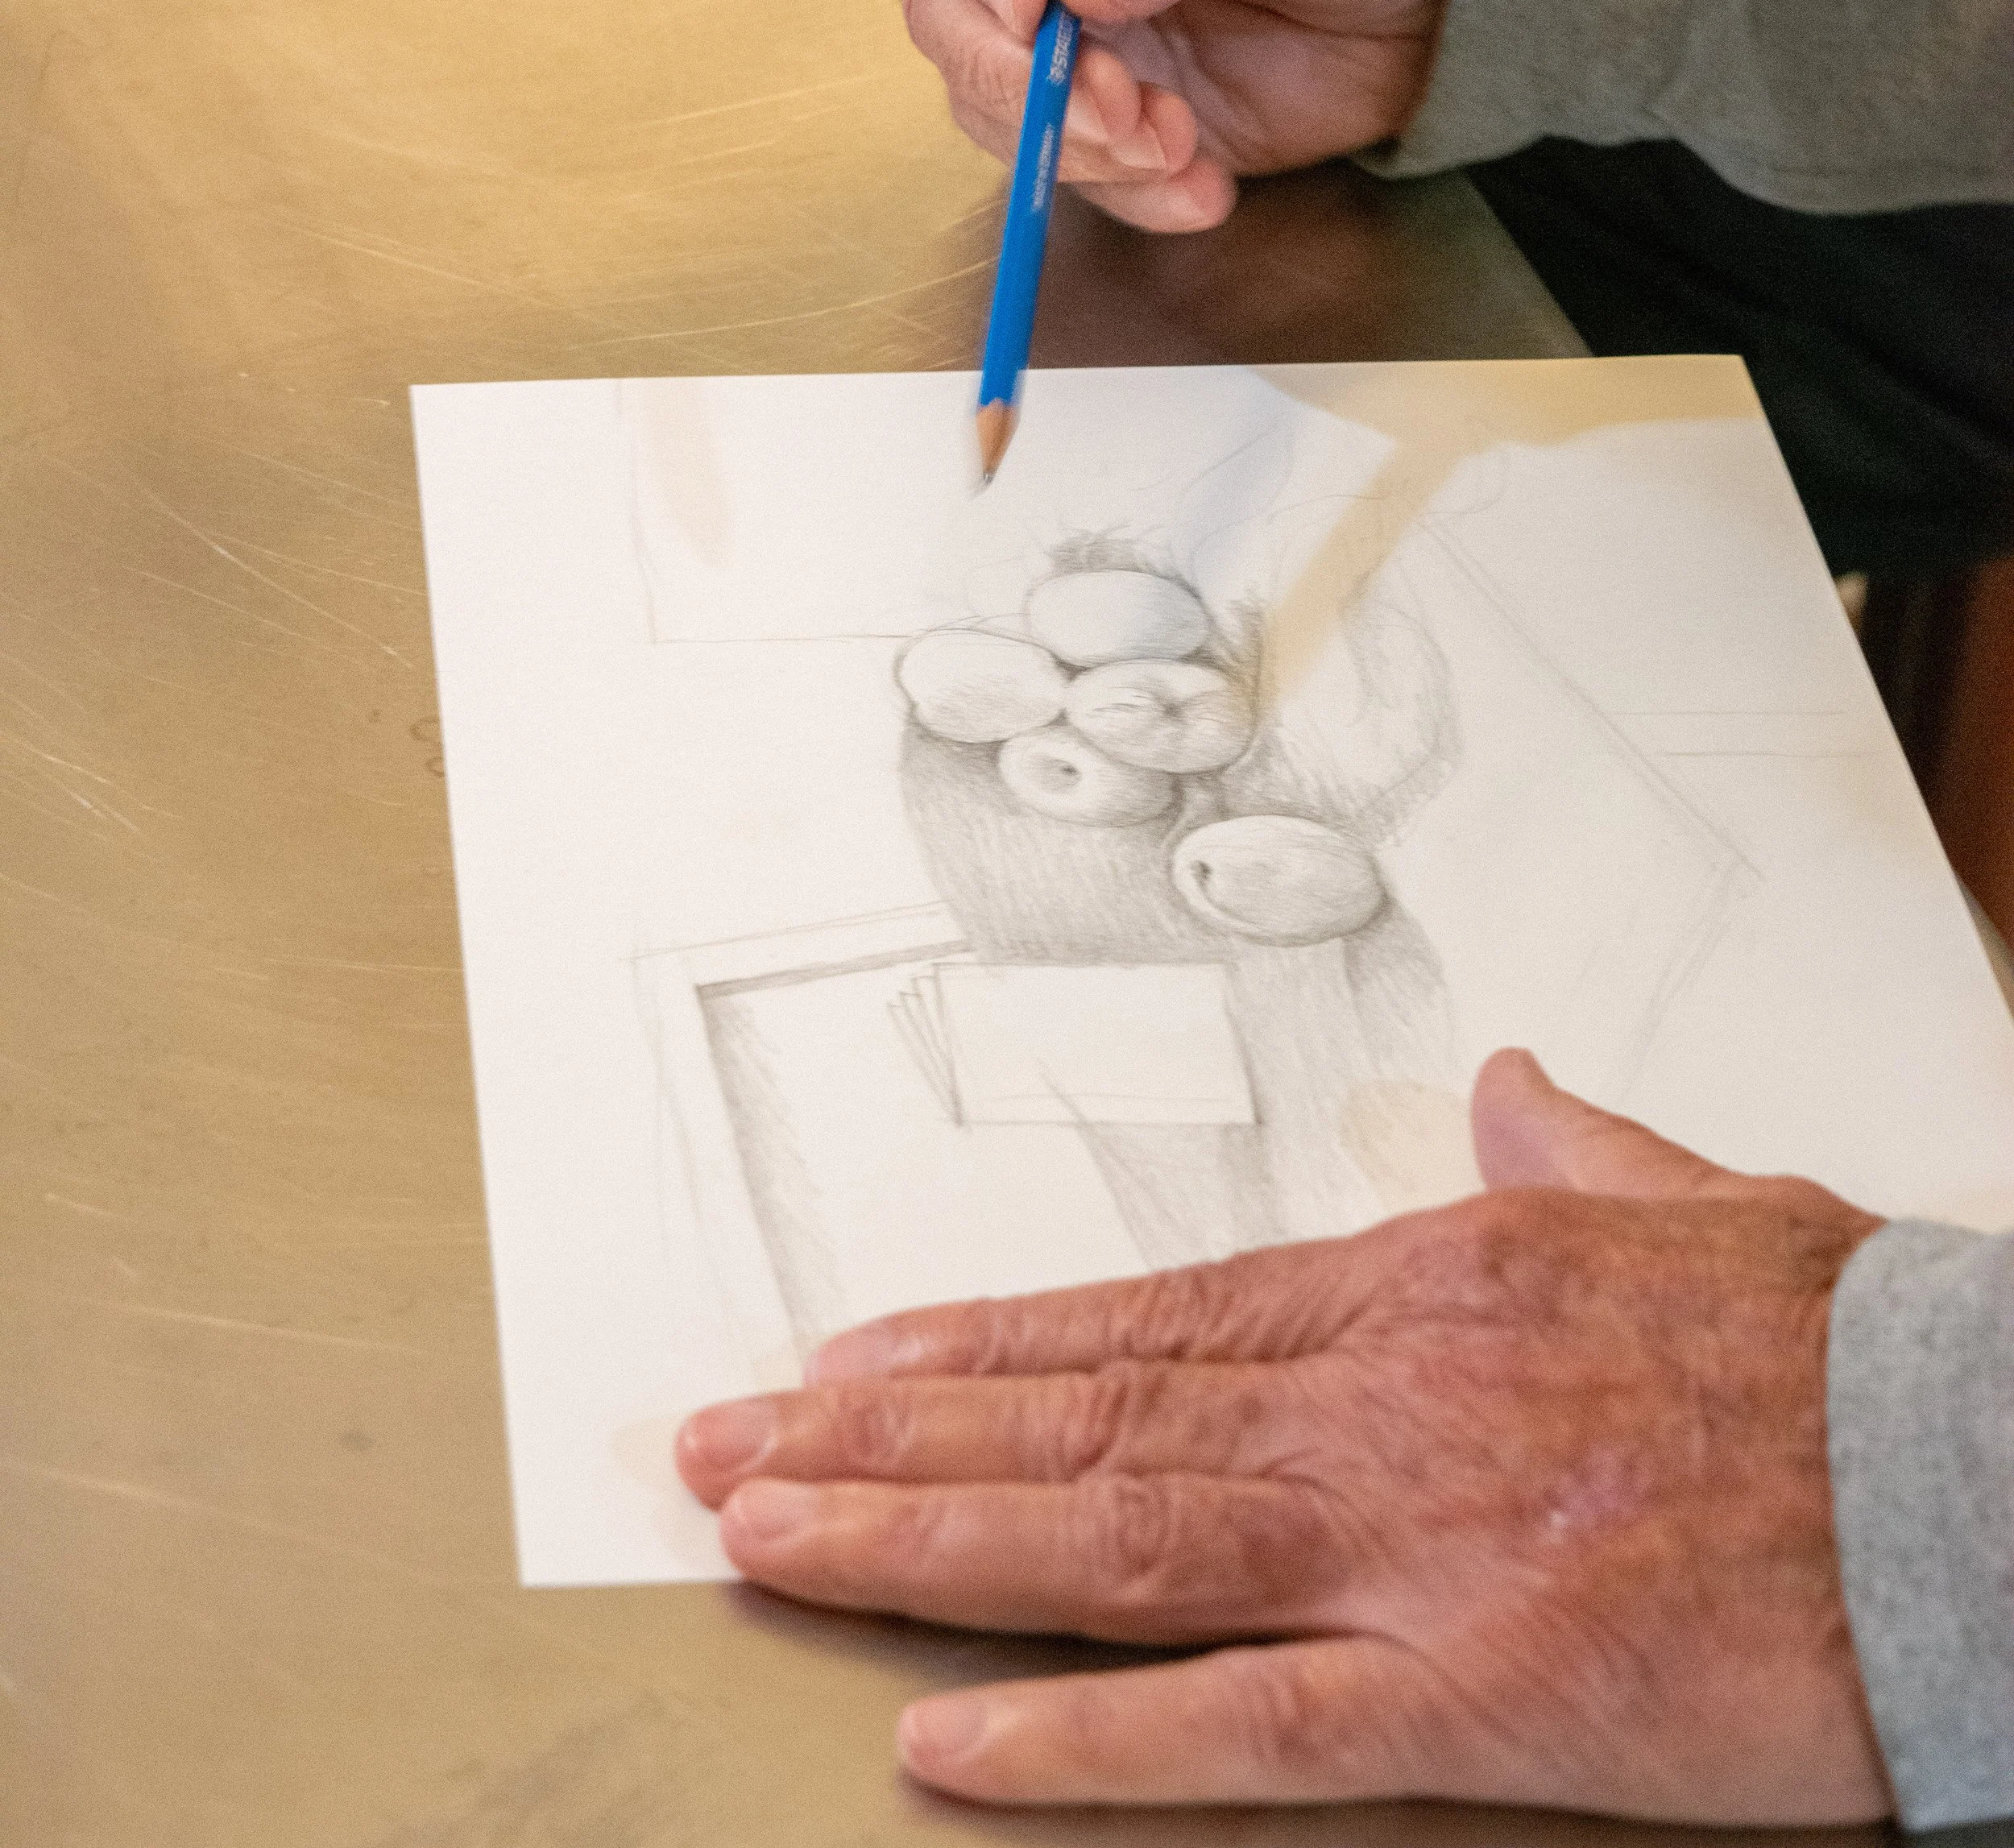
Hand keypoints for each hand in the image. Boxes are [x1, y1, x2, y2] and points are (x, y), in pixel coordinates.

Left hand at [678, 1050, 1890, 1821]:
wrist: (1985, 1472)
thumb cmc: (1838, 1346)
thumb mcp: (1696, 1202)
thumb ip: (1575, 1150)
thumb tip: (1515, 1086)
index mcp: (1426, 1282)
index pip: (1146, 1314)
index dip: (981, 1344)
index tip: (849, 1357)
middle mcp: (1387, 1395)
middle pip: (1088, 1414)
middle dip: (886, 1434)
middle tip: (725, 1444)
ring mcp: (1421, 1539)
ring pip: (1117, 1534)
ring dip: (922, 1539)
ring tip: (767, 1536)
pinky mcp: (1488, 1688)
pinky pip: (1246, 1722)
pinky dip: (1086, 1733)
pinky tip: (944, 1736)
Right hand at [857, 0, 1464, 234]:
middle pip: (940, 3)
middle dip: (1018, 72)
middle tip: (1115, 104)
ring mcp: (1064, 19)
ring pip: (991, 98)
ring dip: (1074, 141)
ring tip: (1178, 141)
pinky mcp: (1110, 104)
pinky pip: (1072, 166)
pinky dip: (1130, 190)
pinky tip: (1204, 184)